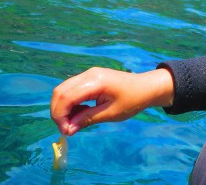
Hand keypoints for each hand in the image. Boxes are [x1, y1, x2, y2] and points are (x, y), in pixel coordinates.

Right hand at [50, 67, 173, 135]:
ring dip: (64, 108)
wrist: (147, 87)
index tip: (66, 131)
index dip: (60, 115)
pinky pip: (72, 89)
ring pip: (64, 90)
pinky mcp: (90, 77)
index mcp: (95, 81)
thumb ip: (87, 119)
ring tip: (75, 122)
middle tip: (67, 129)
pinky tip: (81, 113)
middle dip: (58, 112)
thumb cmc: (133, 100)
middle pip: (60, 91)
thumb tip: (68, 129)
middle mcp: (89, 74)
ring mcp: (89, 74)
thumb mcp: (110, 114)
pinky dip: (71, 103)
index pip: (66, 97)